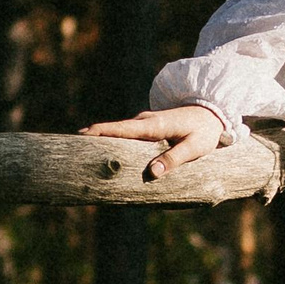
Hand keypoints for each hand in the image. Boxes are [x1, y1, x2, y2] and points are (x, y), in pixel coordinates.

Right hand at [79, 104, 226, 178]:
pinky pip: (126, 135)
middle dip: (92, 139)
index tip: (79, 137)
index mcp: (154, 125)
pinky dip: (113, 142)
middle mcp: (145, 121)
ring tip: (81, 155)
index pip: (121, 129)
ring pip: (118, 133)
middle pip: (113, 130)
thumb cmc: (205, 131)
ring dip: (101, 142)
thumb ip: (174, 158)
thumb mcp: (194, 147)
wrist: (214, 111)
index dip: (100, 133)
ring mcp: (144, 123)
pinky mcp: (147, 128)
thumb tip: (153, 172)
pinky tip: (103, 154)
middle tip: (70, 149)